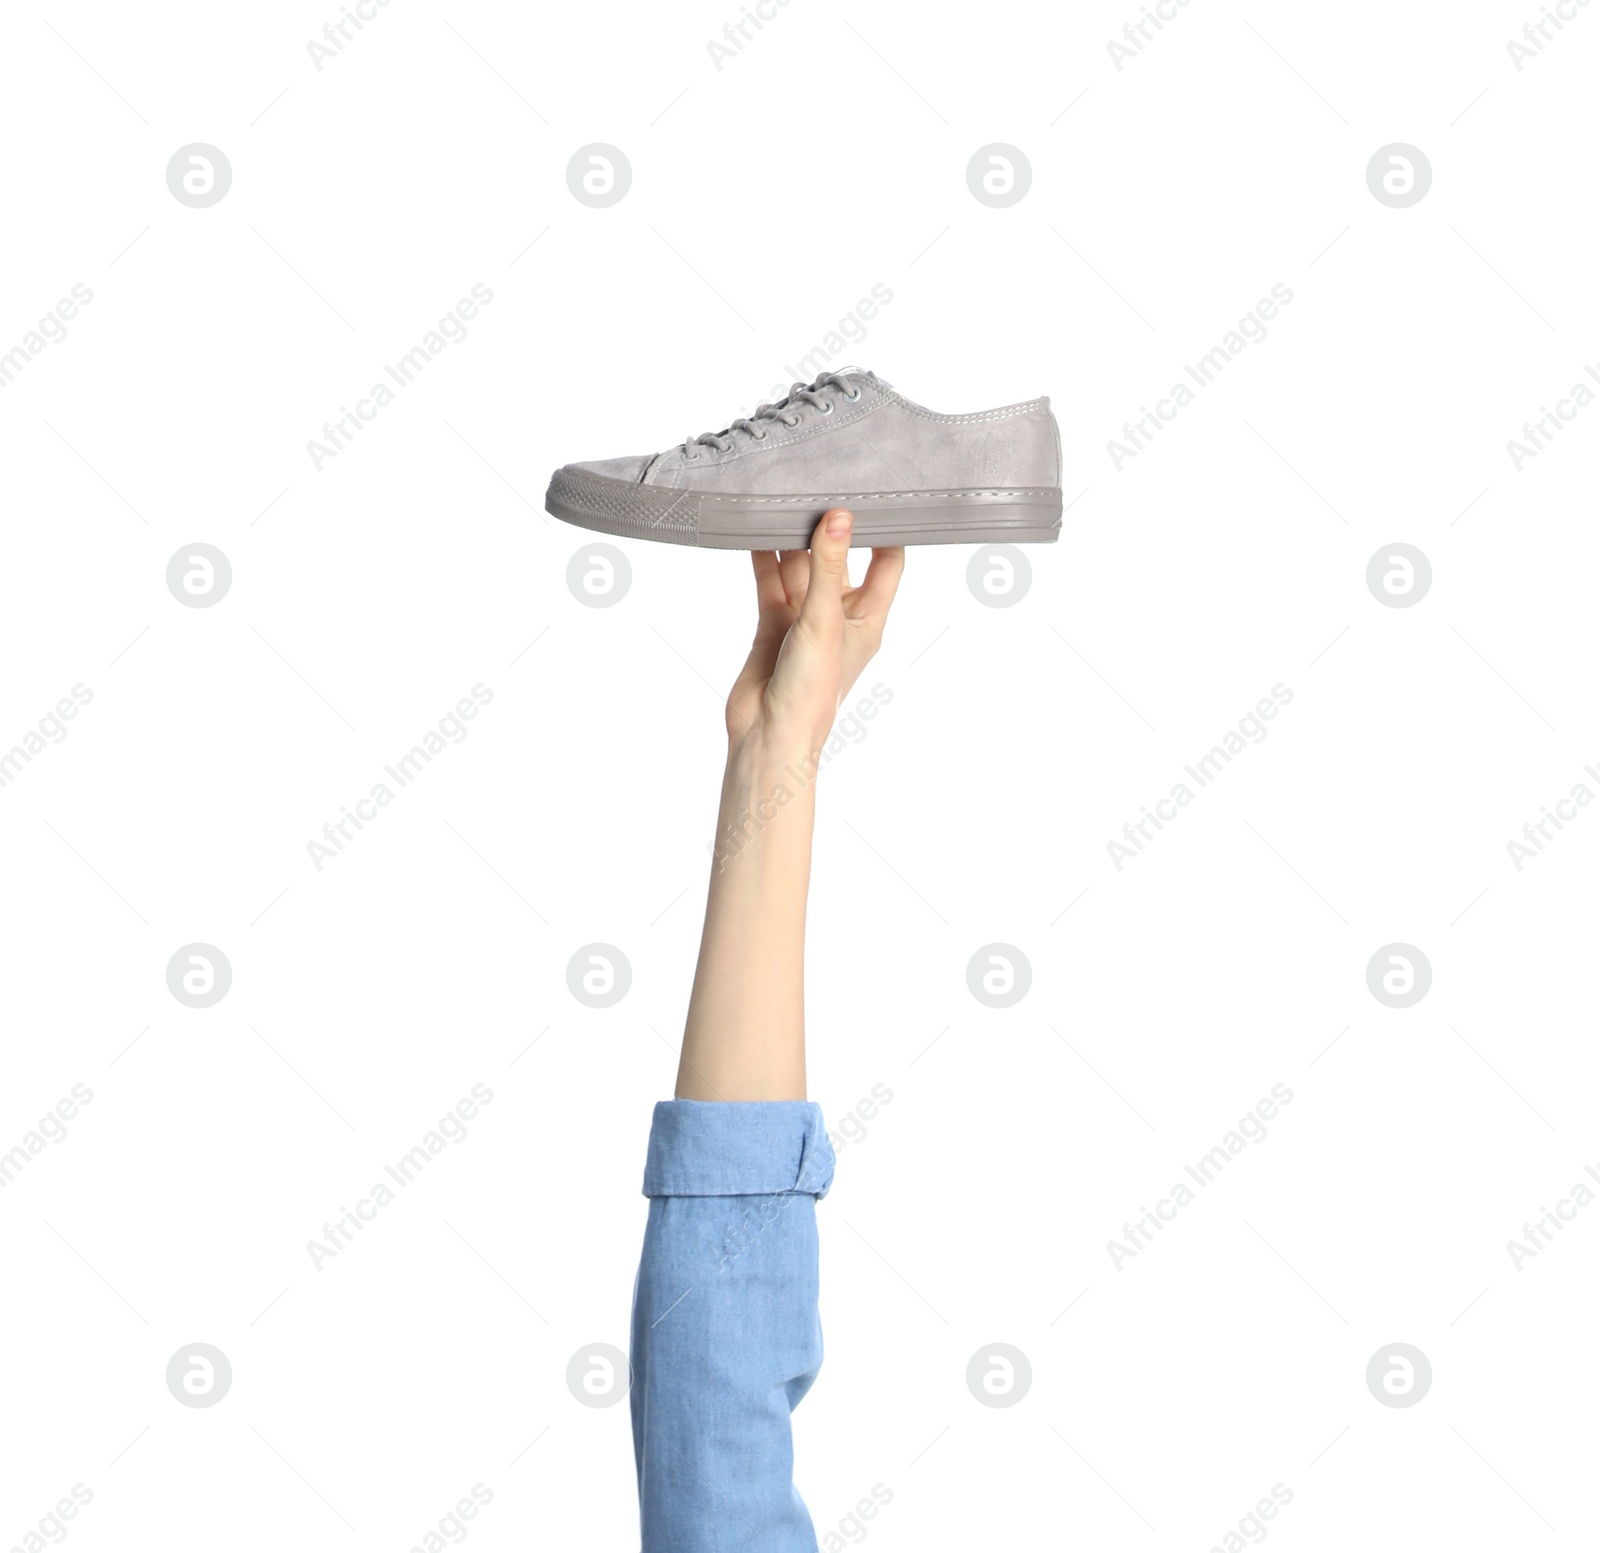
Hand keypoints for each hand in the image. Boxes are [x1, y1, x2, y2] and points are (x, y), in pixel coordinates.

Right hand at [725, 510, 904, 757]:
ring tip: (782, 500)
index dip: (886, 531)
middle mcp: (838, 616)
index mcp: (868, 618)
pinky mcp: (773, 624)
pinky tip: (755, 531)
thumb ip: (828, 566)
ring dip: (791, 542)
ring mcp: (804, 619)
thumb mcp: (824, 620)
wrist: (768, 734)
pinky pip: (770, 583)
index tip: (879, 495)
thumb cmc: (812, 690)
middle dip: (829, 529)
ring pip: (800, 569)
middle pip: (838, 560)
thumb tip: (839, 517)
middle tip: (819, 487)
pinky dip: (763, 559)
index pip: (888, 563)